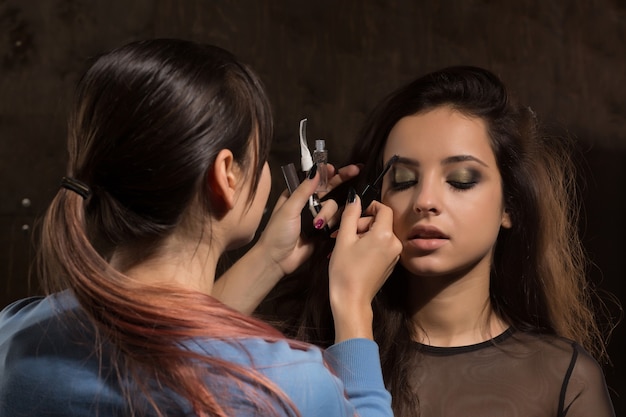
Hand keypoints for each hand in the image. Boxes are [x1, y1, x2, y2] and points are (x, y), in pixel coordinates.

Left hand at [213, 164, 359, 312]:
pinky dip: (335, 223)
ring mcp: (318, 217)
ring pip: (334, 206)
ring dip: (328, 214)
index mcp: (297, 195)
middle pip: (330, 188)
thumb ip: (303, 190)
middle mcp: (308, 203)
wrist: (277, 260)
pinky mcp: (324, 231)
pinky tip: (327, 228)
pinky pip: (337, 221)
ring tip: (317, 226)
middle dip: (342, 179)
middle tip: (356, 170)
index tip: (336, 168)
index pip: (315, 179)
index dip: (327, 172)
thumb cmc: (277, 233)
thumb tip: (316, 170)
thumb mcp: (289, 209)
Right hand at [328, 190, 400, 341]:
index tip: (356, 213)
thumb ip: (350, 215)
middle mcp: (395, 244)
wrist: (352, 300)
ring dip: (364, 234)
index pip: (384, 209)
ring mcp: (395, 255)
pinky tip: (354, 253)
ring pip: (380, 234)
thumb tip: (354, 197)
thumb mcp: (344, 239)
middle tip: (344, 232)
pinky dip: (369, 244)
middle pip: (381, 222)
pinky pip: (382, 246)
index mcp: (384, 235)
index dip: (370, 207)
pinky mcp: (391, 264)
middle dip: (363, 223)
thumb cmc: (345, 270)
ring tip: (346, 243)